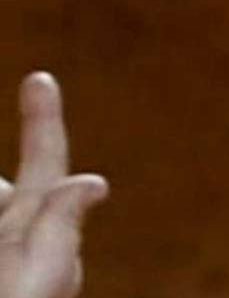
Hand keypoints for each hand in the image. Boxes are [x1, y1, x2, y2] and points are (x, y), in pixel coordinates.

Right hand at [0, 73, 108, 297]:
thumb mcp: (34, 283)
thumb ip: (55, 233)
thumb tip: (94, 183)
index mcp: (36, 230)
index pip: (46, 164)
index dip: (43, 120)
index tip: (41, 77)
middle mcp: (12, 233)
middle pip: (3, 190)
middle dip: (11, 181)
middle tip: (37, 116)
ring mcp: (2, 244)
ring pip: (0, 199)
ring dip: (5, 208)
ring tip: (13, 248)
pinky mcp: (4, 257)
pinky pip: (2, 215)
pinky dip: (3, 217)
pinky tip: (7, 244)